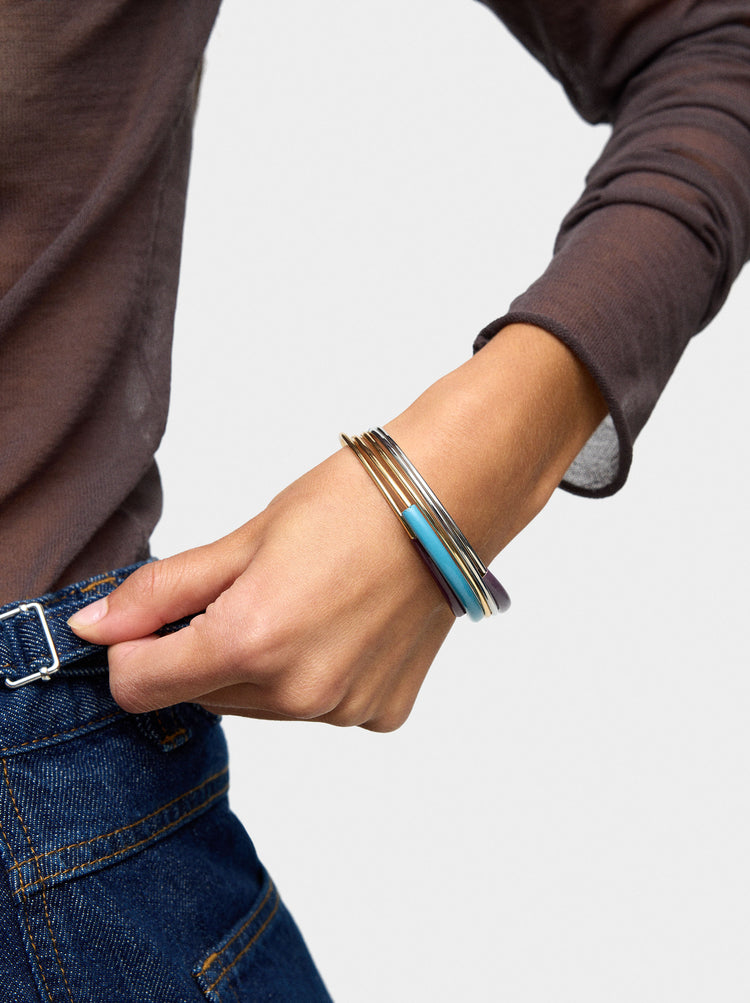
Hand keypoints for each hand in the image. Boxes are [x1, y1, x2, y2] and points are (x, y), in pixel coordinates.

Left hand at [69, 445, 454, 731]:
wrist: (449, 500)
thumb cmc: (349, 502)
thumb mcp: (244, 538)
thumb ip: (161, 591)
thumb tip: (91, 629)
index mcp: (252, 641)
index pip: (139, 686)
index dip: (133, 648)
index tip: (156, 615)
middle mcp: (299, 693)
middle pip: (201, 697)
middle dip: (204, 650)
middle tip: (251, 590)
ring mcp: (344, 709)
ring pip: (257, 706)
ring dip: (258, 667)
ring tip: (303, 603)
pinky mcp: (379, 714)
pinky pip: (315, 709)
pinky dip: (312, 676)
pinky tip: (341, 627)